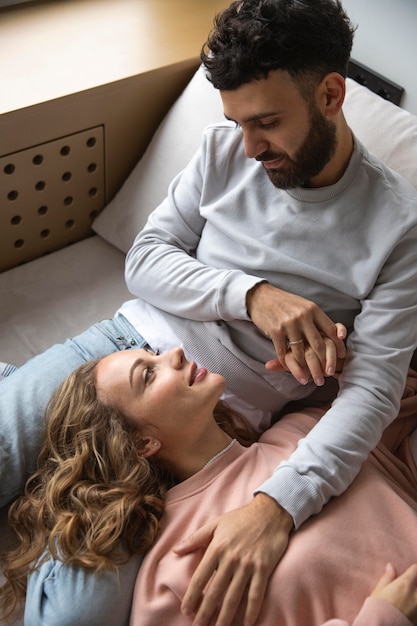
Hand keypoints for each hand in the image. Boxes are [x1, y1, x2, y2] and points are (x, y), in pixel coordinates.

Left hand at [174, 493, 293, 625]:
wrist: (270, 511)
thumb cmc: (241, 518)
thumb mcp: (215, 524)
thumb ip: (195, 538)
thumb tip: (175, 550)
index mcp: (217, 547)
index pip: (200, 577)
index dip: (192, 596)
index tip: (186, 610)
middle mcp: (231, 558)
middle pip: (215, 592)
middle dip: (205, 613)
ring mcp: (248, 565)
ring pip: (234, 597)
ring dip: (225, 617)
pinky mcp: (264, 568)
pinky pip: (256, 594)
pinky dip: (251, 611)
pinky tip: (246, 624)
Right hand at [246, 282, 345, 384]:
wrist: (261, 297)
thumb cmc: (285, 303)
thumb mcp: (304, 306)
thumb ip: (317, 319)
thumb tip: (336, 332)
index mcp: (313, 309)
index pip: (331, 330)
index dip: (338, 345)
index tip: (341, 356)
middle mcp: (303, 316)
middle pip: (318, 344)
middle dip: (324, 362)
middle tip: (327, 375)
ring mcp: (289, 324)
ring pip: (300, 351)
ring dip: (304, 366)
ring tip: (307, 376)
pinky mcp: (275, 331)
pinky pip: (283, 351)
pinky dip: (285, 362)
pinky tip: (288, 367)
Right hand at [371, 563, 416, 624]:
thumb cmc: (378, 609)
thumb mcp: (379, 591)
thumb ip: (388, 577)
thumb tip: (391, 566)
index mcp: (405, 584)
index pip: (415, 569)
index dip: (413, 570)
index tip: (410, 573)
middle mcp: (416, 594)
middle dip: (415, 583)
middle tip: (409, 587)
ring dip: (415, 595)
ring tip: (410, 599)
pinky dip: (416, 606)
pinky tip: (411, 607)